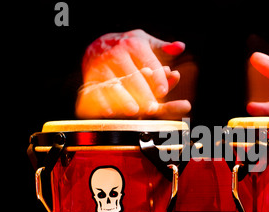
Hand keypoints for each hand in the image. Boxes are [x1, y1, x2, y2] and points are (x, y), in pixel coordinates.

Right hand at [76, 29, 190, 118]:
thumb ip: (163, 48)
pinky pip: (94, 91)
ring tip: (134, 110)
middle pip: (132, 76)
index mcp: (134, 45)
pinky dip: (101, 102)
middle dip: (143, 93)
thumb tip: (179, 47)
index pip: (149, 62)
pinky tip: (110, 111)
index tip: (163, 91)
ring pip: (114, 85)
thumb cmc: (126, 47)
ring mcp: (101, 66)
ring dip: (123, 99)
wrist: (95, 45)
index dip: (157, 78)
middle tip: (152, 107)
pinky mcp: (90, 78)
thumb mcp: (145, 42)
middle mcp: (116, 54)